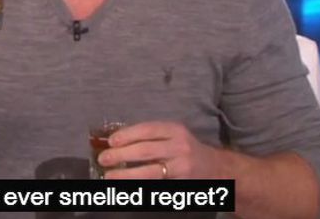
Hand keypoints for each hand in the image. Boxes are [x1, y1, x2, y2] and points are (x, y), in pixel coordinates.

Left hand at [99, 121, 220, 179]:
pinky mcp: (181, 185)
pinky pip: (156, 186)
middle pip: (147, 151)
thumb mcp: (173, 135)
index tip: (111, 141)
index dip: (128, 135)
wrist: (216, 168)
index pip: (148, 130)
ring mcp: (181, 168)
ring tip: (109, 176)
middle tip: (104, 159)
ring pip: (150, 172)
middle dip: (122, 155)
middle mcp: (180, 147)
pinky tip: (126, 188)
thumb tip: (116, 141)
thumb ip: (151, 136)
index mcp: (175, 130)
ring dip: (127, 175)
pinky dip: (139, 187)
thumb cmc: (186, 149)